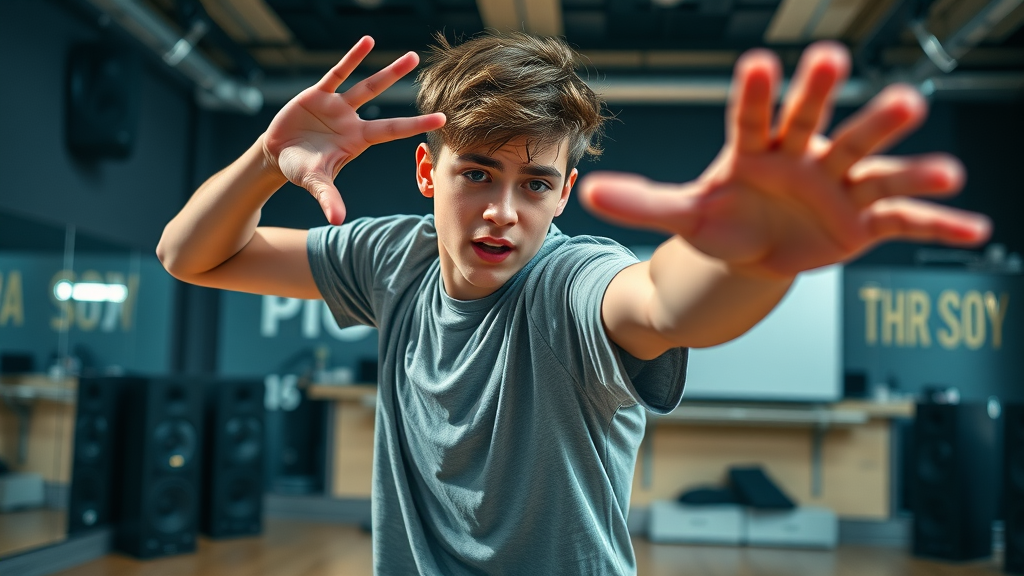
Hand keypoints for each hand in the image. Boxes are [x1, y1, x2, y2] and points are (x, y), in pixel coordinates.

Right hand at [262, 36, 445, 224]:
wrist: (277, 154)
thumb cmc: (301, 169)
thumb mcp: (315, 182)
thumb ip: (328, 197)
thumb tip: (337, 220)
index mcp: (357, 140)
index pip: (392, 130)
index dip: (416, 125)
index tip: (442, 119)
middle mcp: (352, 120)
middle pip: (381, 98)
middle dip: (400, 84)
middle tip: (424, 66)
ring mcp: (337, 106)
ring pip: (366, 84)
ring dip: (387, 71)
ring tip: (411, 56)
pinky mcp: (317, 94)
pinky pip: (337, 73)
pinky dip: (352, 58)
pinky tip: (368, 42)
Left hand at [578, 42, 990, 278]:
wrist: (757, 249)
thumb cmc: (724, 220)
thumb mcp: (686, 214)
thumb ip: (645, 201)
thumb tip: (589, 191)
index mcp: (756, 147)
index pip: (752, 116)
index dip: (755, 93)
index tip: (757, 62)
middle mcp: (804, 154)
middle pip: (821, 122)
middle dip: (834, 100)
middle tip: (841, 66)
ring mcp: (839, 184)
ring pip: (872, 164)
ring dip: (905, 162)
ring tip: (942, 166)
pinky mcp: (864, 220)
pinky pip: (903, 220)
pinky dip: (936, 224)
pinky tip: (974, 229)